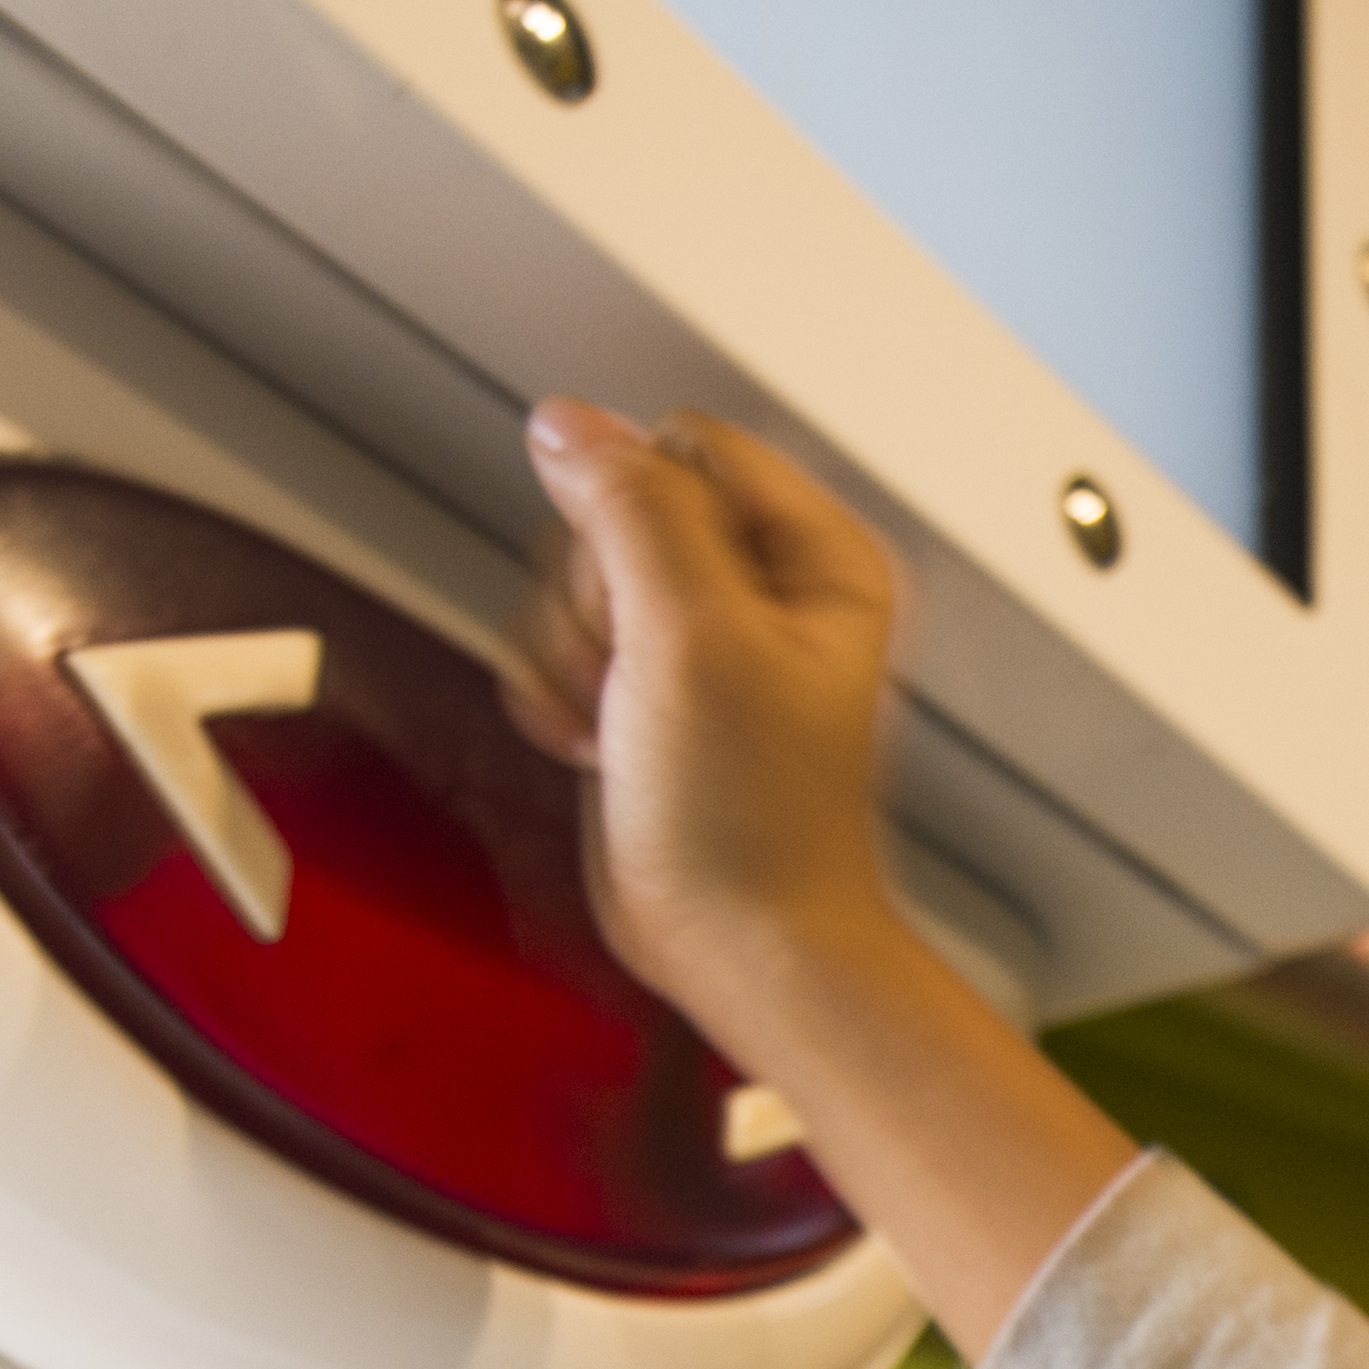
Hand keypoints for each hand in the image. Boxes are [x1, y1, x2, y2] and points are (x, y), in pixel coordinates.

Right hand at [504, 401, 910, 1006]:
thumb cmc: (756, 822)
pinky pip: (553, 638)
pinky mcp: (642, 686)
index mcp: (815, 553)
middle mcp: (761, 585)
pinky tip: (597, 744)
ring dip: (570, 653)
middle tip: (638, 674)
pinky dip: (555, 693)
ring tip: (623, 721)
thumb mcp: (692, 637)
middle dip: (598, 600)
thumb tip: (568, 424)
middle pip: (612, 509)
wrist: (737, 944)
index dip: (638, 515)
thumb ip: (630, 511)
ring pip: (571, 575)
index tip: (650, 594)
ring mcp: (696, 637)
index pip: (681, 448)